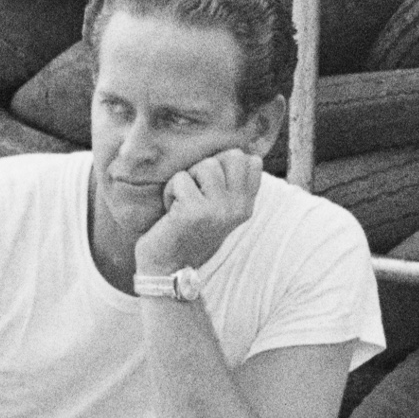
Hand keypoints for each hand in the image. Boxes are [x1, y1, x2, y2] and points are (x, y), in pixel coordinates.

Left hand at [136, 143, 264, 287]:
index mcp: (246, 206)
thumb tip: (234, 149)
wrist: (167, 268)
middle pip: (232, 156)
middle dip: (207, 167)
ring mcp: (219, 210)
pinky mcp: (195, 212)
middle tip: (196, 192)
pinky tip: (171, 212)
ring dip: (187, 179)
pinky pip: (181, 178)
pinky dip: (170, 191)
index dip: (225, 164)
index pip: (251, 161)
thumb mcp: (218, 209)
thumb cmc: (187, 232)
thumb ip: (229, 184)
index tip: (210, 187)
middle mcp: (238, 208)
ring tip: (183, 202)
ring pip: (207, 165)